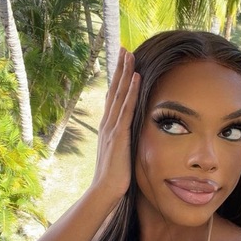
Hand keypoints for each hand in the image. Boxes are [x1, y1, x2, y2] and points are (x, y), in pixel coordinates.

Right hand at [92, 48, 140, 201]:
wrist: (104, 191)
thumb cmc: (114, 178)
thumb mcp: (120, 156)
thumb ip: (124, 144)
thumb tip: (130, 140)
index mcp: (108, 128)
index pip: (113, 98)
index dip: (118, 80)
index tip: (122, 64)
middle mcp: (107, 123)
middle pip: (114, 90)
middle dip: (119, 69)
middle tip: (124, 49)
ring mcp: (112, 127)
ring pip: (119, 94)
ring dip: (125, 73)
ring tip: (129, 54)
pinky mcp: (119, 134)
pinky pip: (127, 107)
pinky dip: (131, 90)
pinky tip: (136, 76)